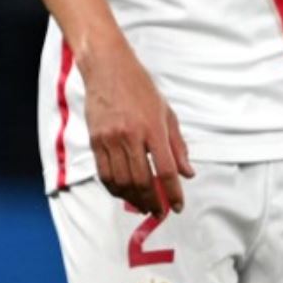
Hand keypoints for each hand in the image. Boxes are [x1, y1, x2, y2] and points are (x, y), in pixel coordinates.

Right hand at [79, 37, 194, 216]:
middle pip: (142, 180)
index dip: (172, 192)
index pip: (165, 169)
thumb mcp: (167, 112)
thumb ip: (178, 145)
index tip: (177, 206)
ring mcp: (110, 140)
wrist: (108, 70)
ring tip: (144, 206)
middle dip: (152, 201)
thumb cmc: (141, 89)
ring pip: (121, 181)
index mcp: (153, 128)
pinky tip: (124, 193)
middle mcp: (131, 136)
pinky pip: (104, 174)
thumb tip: (187, 173)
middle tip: (159, 212)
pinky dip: (115, 188)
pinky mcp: (95, 142)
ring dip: (133, 199)